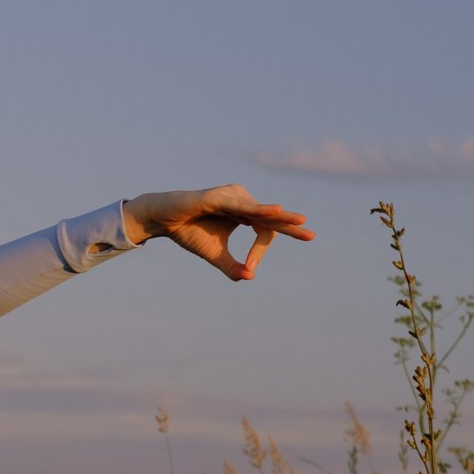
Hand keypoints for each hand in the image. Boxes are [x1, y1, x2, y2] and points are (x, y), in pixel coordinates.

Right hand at [123, 184, 315, 281]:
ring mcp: (231, 196)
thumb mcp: (213, 254)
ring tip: (300, 222)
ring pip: (260, 212)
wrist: (163, 220)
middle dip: (291, 226)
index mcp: (243, 212)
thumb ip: (231, 266)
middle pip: (270, 217)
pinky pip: (243, 206)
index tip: (250, 267)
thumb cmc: (188, 231)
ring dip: (278, 220)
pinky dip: (259, 210)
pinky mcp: (219, 196)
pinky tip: (276, 211)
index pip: (264, 230)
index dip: (260, 251)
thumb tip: (248, 278)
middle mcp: (241, 200)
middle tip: (311, 235)